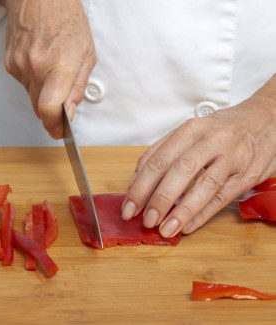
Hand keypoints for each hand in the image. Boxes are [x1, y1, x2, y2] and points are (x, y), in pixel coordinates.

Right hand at [1, 0, 95, 137]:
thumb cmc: (66, 21)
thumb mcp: (86, 54)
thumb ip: (78, 88)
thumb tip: (69, 114)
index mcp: (59, 64)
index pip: (49, 107)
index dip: (54, 125)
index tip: (59, 132)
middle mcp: (35, 66)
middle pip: (39, 109)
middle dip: (52, 113)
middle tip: (62, 105)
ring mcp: (19, 65)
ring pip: (31, 97)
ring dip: (43, 94)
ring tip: (52, 71)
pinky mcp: (9, 64)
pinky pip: (24, 85)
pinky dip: (34, 82)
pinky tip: (40, 64)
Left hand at [121, 74, 275, 237]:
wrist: (266, 119)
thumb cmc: (220, 130)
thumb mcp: (191, 133)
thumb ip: (163, 153)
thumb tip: (137, 182)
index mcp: (189, 129)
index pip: (157, 159)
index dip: (140, 186)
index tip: (128, 207)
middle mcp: (210, 140)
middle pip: (178, 170)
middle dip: (158, 198)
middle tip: (145, 220)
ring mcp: (232, 156)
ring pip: (203, 185)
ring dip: (181, 210)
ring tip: (164, 229)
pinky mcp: (248, 173)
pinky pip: (223, 196)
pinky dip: (203, 213)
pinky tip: (187, 226)